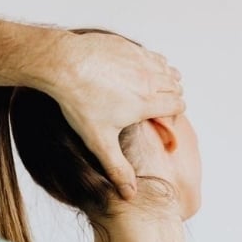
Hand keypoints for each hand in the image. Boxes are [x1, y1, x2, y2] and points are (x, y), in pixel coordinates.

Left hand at [50, 31, 184, 198]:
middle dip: (171, 96)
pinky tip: (138, 71)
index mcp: (147, 103)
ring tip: (150, 88)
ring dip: (165, 78)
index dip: (174, 113)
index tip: (163, 118)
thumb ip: (117, 168)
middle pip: (176, 86)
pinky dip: (152, 63)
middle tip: (157, 105)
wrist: (62, 64)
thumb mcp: (99, 141)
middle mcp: (149, 80)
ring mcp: (140, 60)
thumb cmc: (79, 102)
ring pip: (168, 68)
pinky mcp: (128, 47)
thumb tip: (130, 195)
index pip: (178, 105)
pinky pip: (152, 54)